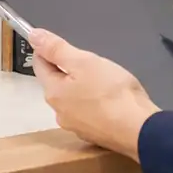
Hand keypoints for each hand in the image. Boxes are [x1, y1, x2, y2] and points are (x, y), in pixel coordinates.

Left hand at [29, 29, 159, 161]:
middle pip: (56, 84)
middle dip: (67, 70)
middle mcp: (59, 113)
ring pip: (72, 100)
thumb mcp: (84, 62)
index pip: (40, 65)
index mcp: (53, 93)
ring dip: (80, 88)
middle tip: (89, 61)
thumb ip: (56, 49)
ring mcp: (76, 127)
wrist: (139, 129)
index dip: (46, 50)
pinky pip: (88, 113)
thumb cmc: (111, 91)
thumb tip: (33, 36)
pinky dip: (93, 104)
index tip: (60, 42)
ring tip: (102, 80)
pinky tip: (109, 100)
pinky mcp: (94, 136)